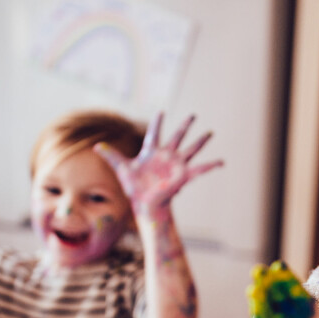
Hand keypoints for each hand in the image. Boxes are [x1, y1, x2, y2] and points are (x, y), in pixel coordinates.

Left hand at [93, 112, 222, 218]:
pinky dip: (211, 165)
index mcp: (152, 152)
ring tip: (210, 133)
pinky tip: (222, 162)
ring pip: (191, 149)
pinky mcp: (183, 175)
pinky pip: (200, 169)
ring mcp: (176, 165)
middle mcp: (166, 156)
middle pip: (177, 136)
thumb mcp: (122, 168)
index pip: (155, 133)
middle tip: (193, 114)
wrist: (145, 204)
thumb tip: (96, 146)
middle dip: (185, 125)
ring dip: (201, 141)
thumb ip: (111, 155)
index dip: (158, 122)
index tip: (161, 111)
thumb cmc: (134, 187)